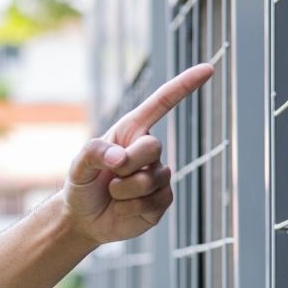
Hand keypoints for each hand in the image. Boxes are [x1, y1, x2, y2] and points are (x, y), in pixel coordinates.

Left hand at [61, 63, 214, 245]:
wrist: (85, 219)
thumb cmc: (82, 185)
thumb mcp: (78, 166)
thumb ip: (93, 153)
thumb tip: (119, 157)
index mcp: (131, 132)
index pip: (162, 104)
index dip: (185, 86)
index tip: (208, 68)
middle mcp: (148, 151)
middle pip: (153, 147)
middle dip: (126, 164)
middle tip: (109, 177)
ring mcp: (158, 175)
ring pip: (151, 179)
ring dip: (124, 191)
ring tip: (113, 194)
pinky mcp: (163, 199)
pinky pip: (154, 201)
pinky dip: (131, 208)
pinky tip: (123, 209)